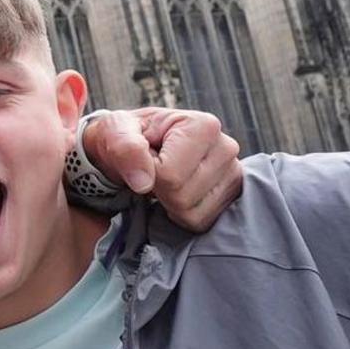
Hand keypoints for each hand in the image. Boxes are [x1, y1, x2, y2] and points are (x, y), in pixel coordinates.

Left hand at [81, 107, 244, 232]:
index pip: (171, 175)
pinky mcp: (231, 195)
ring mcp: (233, 173)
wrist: (138, 146)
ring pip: (193, 213)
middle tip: (154, 171)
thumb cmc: (128, 136)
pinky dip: (182, 214)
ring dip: (170, 203)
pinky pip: (201, 222)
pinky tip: (178, 192)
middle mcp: (226, 148)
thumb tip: (143, 183)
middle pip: (183, 196)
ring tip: (166, 179)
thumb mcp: (115, 131)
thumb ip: (125, 149)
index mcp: (204, 126)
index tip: (146, 159)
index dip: (148, 174)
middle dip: (160, 190)